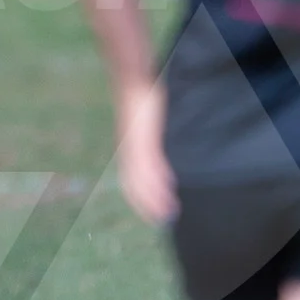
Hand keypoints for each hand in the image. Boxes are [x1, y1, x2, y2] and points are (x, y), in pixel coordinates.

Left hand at [115, 82, 176, 225]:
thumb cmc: (142, 97)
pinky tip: (170, 186)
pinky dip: (160, 176)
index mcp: (129, 149)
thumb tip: (159, 148)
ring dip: (156, 196)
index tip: (152, 214)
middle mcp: (129, 150)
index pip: (131, 181)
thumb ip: (150, 137)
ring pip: (144, 177)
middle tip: (162, 220)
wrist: (132, 79)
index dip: (139, 199)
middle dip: (148, 204)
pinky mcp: (145, 135)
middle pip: (135, 184)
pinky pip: (152, 160)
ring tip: (170, 211)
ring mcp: (136, 144)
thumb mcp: (145, 123)